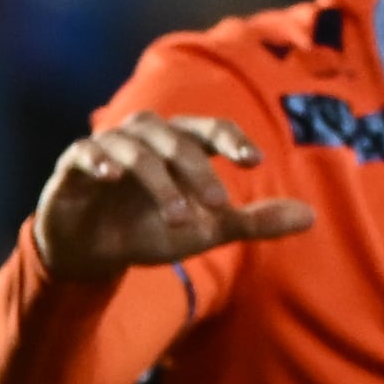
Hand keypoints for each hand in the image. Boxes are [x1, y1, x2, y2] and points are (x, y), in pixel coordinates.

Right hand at [29, 117, 317, 284]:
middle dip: (199, 171)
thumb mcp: (205, 230)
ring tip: (178, 217)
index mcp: (178, 144)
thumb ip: (251, 221)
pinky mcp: (72, 165)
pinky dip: (99, 159)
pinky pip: (85, 152)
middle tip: (219, 206)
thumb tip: (311, 216)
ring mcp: (107, 148)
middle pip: (176, 139)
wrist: (91, 253)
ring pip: (136, 146)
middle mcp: (144, 137)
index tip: (253, 161)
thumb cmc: (149, 229)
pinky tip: (113, 177)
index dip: (230, 140)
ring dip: (159, 179)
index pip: (209, 130)